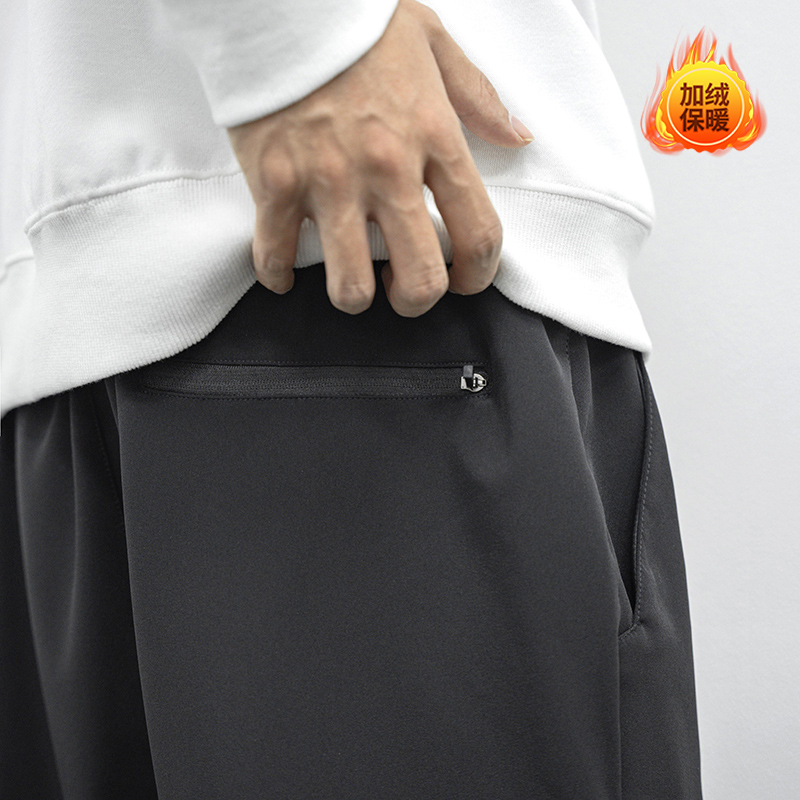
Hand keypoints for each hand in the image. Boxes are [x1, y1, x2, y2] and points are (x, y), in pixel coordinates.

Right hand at [226, 0, 533, 316]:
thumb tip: (518, 137)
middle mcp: (387, 170)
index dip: (479, 274)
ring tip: (352, 281)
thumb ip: (479, 98)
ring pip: (350, 287)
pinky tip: (284, 269)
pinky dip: (278, 274)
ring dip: (355, 297)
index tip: (465, 280)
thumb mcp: (434, 43)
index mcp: (434, 139)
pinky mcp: (275, 184)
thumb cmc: (358, 21)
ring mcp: (328, 182)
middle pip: (421, 280)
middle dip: (417, 301)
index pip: (478, 233)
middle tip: (405, 290)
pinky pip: (276, 256)